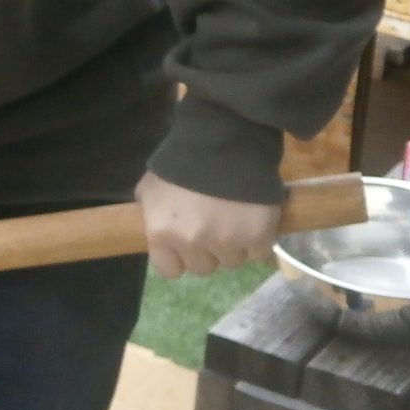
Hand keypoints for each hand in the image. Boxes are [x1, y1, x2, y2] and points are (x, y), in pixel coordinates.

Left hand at [135, 170, 281, 279]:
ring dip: (233, 246)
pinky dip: (258, 240)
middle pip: (203, 267)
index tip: (187, 243)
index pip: (170, 270)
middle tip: (213, 225)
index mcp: (161, 232)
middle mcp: (192, 242)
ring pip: (231, 262)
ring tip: (234, 219)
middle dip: (207, 250)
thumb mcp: (151, 187)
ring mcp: (226, 242)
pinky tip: (253, 220)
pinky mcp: (257, 236)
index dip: (179, 257)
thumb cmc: (182, 161)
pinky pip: (258, 252)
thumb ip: (151, 214)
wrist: (225, 140)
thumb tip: (156, 232)